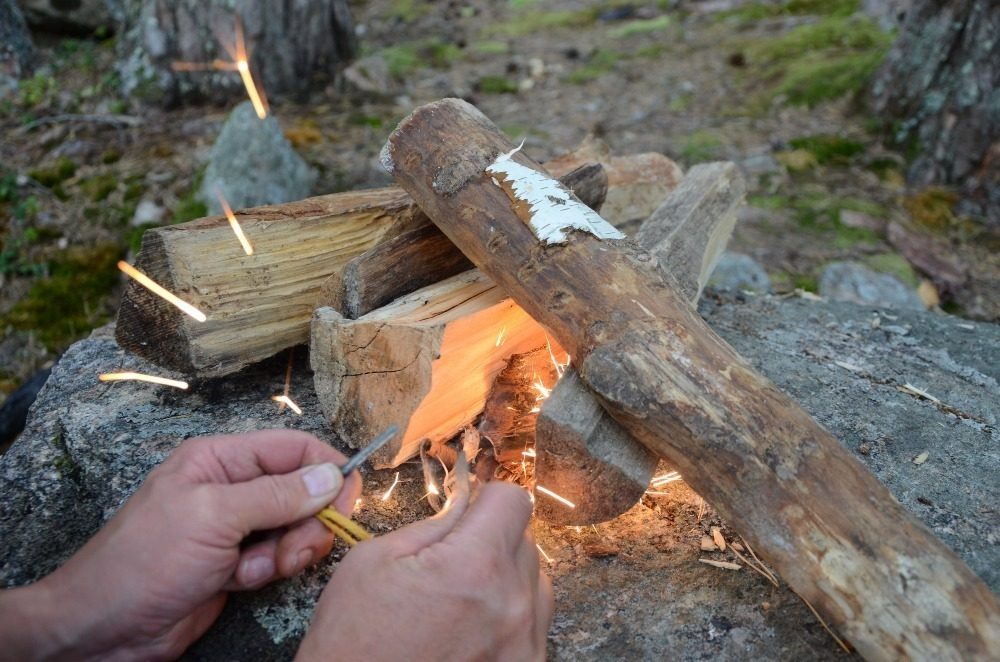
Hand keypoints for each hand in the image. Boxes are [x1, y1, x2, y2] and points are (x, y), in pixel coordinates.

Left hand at [0, 429, 359, 660]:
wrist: (104, 628)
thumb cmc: (146, 561)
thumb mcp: (214, 517)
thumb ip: (277, 495)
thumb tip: (331, 476)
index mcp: (220, 459)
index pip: (293, 448)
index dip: (327, 469)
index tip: (348, 500)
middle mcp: (231, 487)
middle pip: (301, 491)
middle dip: (306, 522)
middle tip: (293, 549)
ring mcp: (234, 527)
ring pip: (294, 528)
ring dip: (285, 552)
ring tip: (252, 569)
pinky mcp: (237, 563)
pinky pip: (277, 558)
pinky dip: (267, 571)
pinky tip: (238, 581)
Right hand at [296, 482, 551, 661]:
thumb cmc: (354, 642)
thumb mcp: (375, 561)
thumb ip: (434, 525)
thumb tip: (466, 504)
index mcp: (474, 567)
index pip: (514, 501)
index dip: (488, 499)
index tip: (471, 511)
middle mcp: (512, 605)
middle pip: (525, 540)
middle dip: (492, 540)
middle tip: (452, 561)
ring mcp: (524, 644)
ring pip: (534, 582)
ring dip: (505, 578)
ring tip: (461, 600)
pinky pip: (534, 624)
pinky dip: (509, 617)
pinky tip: (470, 628)